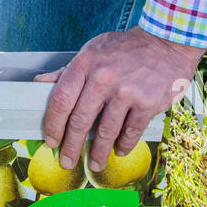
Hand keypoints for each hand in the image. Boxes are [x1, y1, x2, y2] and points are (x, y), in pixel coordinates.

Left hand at [34, 28, 204, 172]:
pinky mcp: (147, 103)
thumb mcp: (93, 50)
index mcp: (86, 63)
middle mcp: (103, 77)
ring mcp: (126, 91)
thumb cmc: (126, 48)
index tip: (51, 140)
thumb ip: (68, 70)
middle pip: (80, 121)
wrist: (166, 42)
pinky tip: (119, 150)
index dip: (53, 125)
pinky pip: (130, 132)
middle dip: (70, 147)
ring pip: (105, 132)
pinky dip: (123, 145)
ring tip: (94, 164)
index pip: (61, 100)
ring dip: (98, 153)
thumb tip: (39, 82)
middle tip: (67, 161)